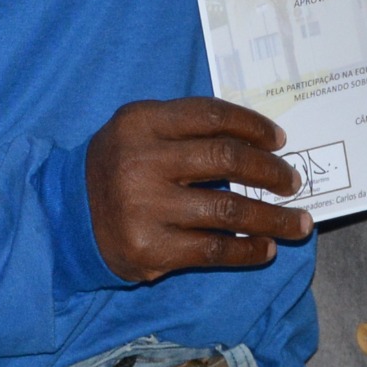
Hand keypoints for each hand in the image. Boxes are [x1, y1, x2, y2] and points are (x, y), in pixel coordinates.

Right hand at [86, 98, 306, 280]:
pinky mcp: (151, 249)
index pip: (211, 116)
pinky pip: (214, 250)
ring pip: (228, 211)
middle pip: (226, 159)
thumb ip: (186, 129)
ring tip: (298, 223)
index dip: (252, 126)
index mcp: (141, 122)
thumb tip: (258, 145)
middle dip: (270, 171)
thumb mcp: (139, 131)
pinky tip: (266, 248)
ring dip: (273, 218)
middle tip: (292, 181)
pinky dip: (248, 250)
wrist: (69, 218)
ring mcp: (145, 208)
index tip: (279, 141)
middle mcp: (141, 162)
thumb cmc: (119, 167)